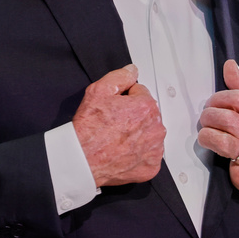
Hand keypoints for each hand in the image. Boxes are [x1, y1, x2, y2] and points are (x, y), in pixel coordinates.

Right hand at [73, 64, 165, 186]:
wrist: (83, 160)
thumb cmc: (89, 129)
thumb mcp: (99, 91)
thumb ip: (120, 77)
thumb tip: (132, 71)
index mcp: (146, 107)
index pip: (141, 93)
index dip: (125, 98)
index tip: (115, 108)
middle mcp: (156, 128)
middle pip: (147, 114)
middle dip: (134, 116)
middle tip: (114, 124)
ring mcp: (154, 149)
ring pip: (149, 134)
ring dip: (138, 134)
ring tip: (118, 139)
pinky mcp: (151, 166)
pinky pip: (149, 155)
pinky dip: (139, 154)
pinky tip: (123, 152)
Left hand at [198, 60, 238, 205]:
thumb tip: (230, 66)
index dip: (220, 98)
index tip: (214, 102)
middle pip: (227, 119)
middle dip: (209, 115)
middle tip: (206, 117)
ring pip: (221, 141)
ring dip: (206, 134)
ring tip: (207, 133)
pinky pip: (224, 162)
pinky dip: (216, 154)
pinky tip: (219, 151)